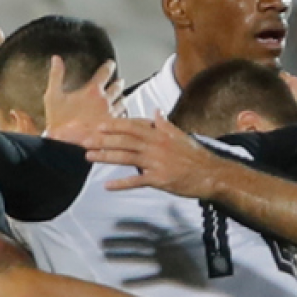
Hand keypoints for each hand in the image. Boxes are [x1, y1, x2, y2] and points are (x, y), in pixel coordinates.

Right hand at [41, 55, 119, 146]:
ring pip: (122, 103)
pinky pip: (122, 119)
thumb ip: (56, 75)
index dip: (109, 66)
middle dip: (118, 83)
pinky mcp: (112, 129)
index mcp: (92, 91)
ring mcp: (110, 116)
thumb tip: (56, 58)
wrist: (67, 145)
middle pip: (117, 87)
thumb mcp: (53, 95)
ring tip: (123, 97)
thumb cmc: (59, 122)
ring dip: (122, 98)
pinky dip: (122, 115)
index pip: (105, 73)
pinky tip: (122, 116)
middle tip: (120, 81)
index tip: (111, 63)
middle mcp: (105, 102)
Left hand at [90, 117, 227, 197]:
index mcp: (160, 134)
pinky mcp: (160, 179)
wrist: (211, 174)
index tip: (98, 125)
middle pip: (125, 140)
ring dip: (106, 156)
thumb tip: (156, 111)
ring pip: (127, 157)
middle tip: (85, 140)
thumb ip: (165, 124)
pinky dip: (122, 183)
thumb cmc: (196, 156)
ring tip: (89, 156)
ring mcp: (157, 162)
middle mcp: (156, 145)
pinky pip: (137, 180)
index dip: (115, 125)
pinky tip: (108, 185)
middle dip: (103, 139)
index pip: (133, 126)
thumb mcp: (181, 135)